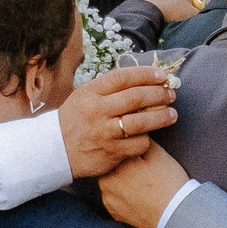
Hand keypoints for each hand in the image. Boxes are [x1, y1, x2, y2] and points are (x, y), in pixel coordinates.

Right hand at [60, 69, 180, 178]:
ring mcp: (105, 132)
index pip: (123, 77)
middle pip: (136, 97)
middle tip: (171, 94)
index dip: (146, 74)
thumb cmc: (74, 120)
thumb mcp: (84, 96)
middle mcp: (97, 111)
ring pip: (141, 122)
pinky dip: (147, 139)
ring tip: (172, 114)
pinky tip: (150, 136)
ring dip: (161, 117)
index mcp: (91, 93)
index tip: (162, 76)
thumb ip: (107, 88)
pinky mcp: (111, 152)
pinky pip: (138, 144)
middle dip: (159, 94)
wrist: (54, 151)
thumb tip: (140, 77)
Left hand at [98, 144, 190, 227]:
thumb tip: (134, 132)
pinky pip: (114, 199)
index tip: (137, 152)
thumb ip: (141, 140)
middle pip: (110, 165)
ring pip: (110, 182)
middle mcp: (106, 182)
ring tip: (140, 181)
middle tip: (140, 166)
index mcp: (115, 164)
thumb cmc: (168, 183)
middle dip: (121, 163)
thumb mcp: (158, 154)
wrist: (175, 216)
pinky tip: (138, 195)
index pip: (114, 149)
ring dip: (120, 179)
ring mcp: (108, 200)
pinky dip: (122, 195)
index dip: (125, 148)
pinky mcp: (114, 213)